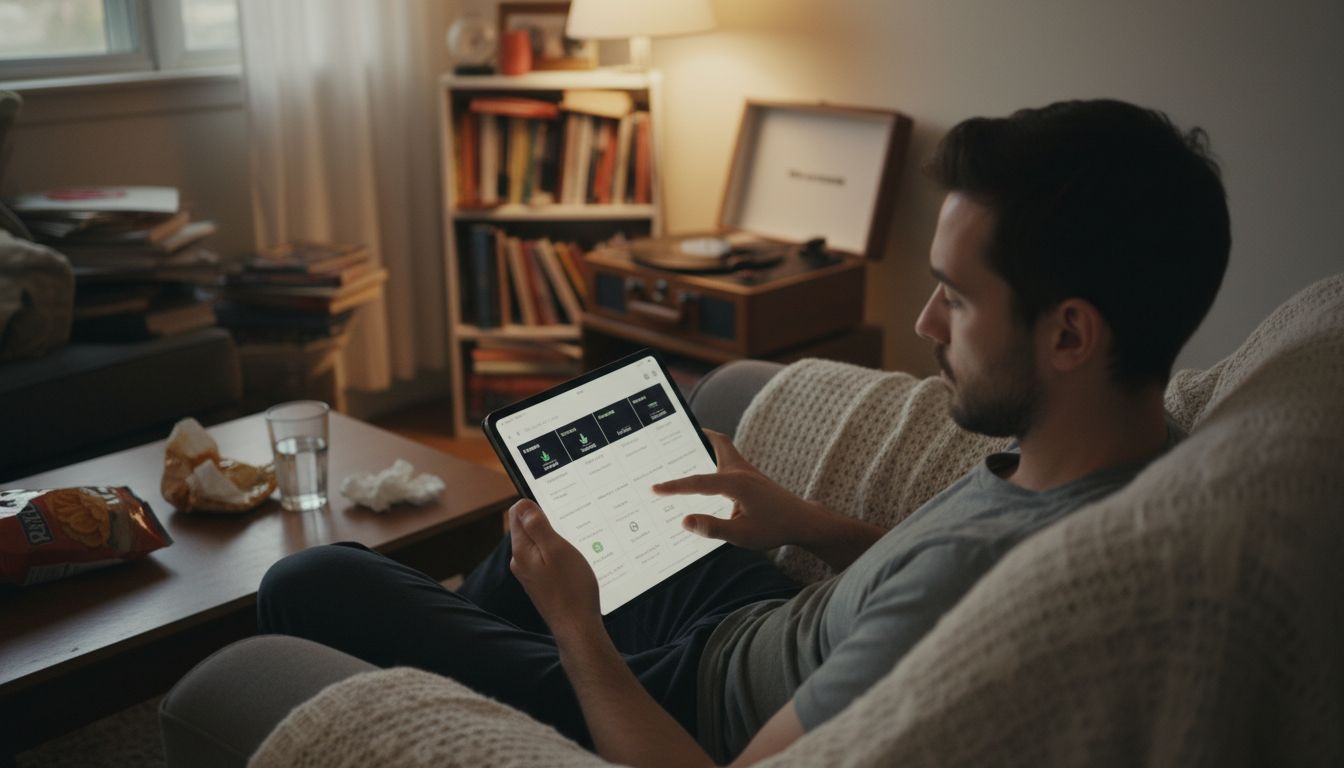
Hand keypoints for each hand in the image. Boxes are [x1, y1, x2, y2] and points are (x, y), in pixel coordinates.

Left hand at [508, 499, 601, 637]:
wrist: (577, 627)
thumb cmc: (571, 588)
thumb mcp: (556, 549)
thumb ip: (537, 526)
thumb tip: (522, 504)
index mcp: (521, 550)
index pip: (517, 513)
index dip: (536, 504)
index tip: (558, 509)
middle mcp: (520, 561)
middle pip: (527, 528)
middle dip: (547, 522)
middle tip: (570, 527)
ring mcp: (530, 574)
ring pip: (539, 544)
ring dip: (554, 540)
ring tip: (574, 546)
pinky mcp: (541, 583)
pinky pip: (546, 559)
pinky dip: (558, 555)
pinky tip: (573, 563)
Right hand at [651, 429, 825, 551]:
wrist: (804, 523)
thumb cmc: (775, 528)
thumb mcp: (742, 535)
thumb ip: (712, 528)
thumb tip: (685, 521)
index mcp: (736, 483)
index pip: (698, 482)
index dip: (674, 486)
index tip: (654, 489)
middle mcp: (742, 471)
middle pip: (718, 442)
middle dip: (699, 437)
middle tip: (679, 433)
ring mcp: (749, 473)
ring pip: (725, 449)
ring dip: (708, 446)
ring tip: (688, 449)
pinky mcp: (753, 479)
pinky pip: (730, 462)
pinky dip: (716, 461)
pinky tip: (710, 476)